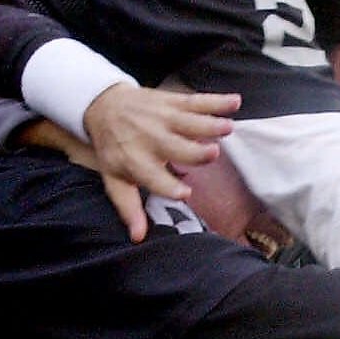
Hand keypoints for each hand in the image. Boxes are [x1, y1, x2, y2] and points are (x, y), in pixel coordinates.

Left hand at [81, 84, 240, 240]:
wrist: (104, 106)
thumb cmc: (114, 149)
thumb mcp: (115, 179)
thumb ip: (129, 208)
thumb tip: (138, 237)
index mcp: (134, 160)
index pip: (151, 177)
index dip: (168, 186)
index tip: (185, 193)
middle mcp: (148, 138)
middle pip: (174, 146)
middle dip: (193, 150)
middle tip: (213, 154)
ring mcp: (161, 117)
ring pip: (188, 121)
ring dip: (209, 124)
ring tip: (228, 128)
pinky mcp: (171, 101)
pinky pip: (196, 101)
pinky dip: (216, 101)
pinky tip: (235, 102)